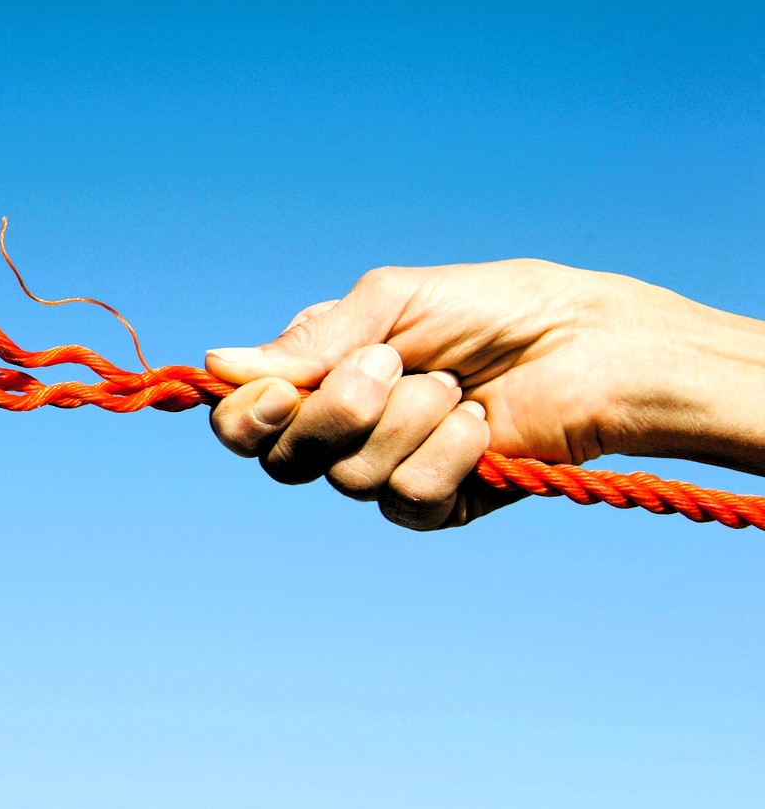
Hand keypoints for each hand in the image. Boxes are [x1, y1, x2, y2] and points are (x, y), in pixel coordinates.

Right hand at [204, 260, 764, 529]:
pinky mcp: (439, 505)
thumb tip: (218, 364)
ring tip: (454, 386)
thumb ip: (309, 341)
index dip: (248, 418)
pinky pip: (407, 499)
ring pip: (349, 478)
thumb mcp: (391, 303)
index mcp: (319, 377)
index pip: (245, 422)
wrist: (591, 347)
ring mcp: (388, 469)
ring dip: (408, 420)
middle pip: (283, 461)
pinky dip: (446, 453)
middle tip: (388, 365)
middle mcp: (343, 431)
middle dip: (336, 412)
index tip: (282, 393)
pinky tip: (481, 425)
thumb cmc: (495, 309)